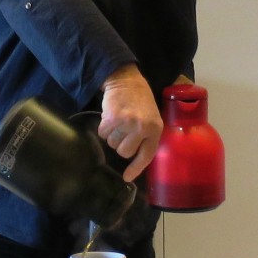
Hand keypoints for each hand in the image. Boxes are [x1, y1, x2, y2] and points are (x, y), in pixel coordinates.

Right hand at [98, 66, 162, 181]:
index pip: (146, 155)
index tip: (127, 177)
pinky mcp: (112, 118)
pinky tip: (110, 116)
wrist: (126, 80)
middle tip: (123, 130)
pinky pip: (102, 133)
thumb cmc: (140, 101)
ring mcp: (127, 123)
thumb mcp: (152, 118)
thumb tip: (135, 161)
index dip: (136, 168)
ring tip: (118, 121)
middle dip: (121, 144)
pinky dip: (103, 127)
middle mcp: (142, 127)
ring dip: (111, 135)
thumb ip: (147, 137)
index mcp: (155, 129)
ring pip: (112, 144)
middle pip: (124, 152)